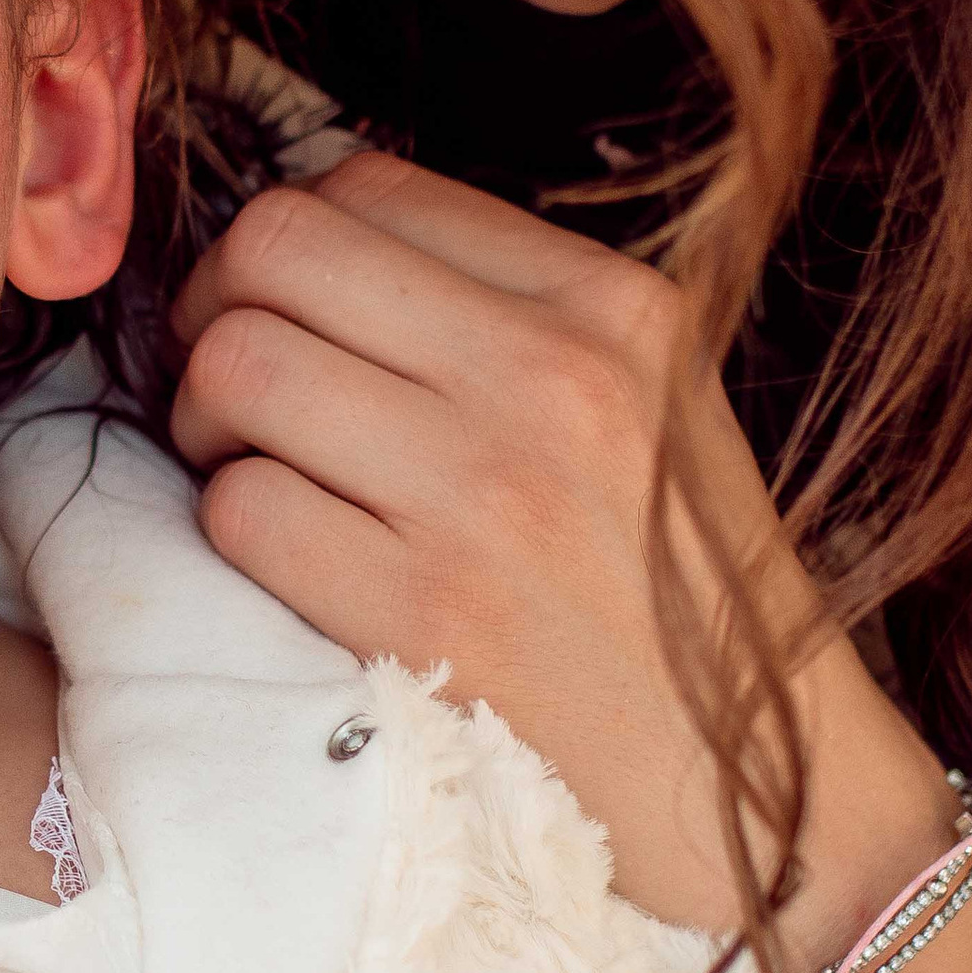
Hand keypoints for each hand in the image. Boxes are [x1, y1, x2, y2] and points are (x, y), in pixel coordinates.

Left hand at [172, 152, 951, 946]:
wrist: (765, 789)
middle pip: (272, 246)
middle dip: (216, 307)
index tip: (282, 308)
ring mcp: (485, 492)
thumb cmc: (682, 596)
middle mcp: (549, 374)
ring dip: (206, 420)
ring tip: (249, 467)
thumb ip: (508, 310)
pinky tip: (290, 556)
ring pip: (236, 367)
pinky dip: (233, 527)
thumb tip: (313, 253)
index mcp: (609, 302)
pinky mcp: (425, 611)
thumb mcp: (647, 400)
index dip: (284, 241)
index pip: (364, 183)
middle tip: (232, 383)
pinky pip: (240, 510)